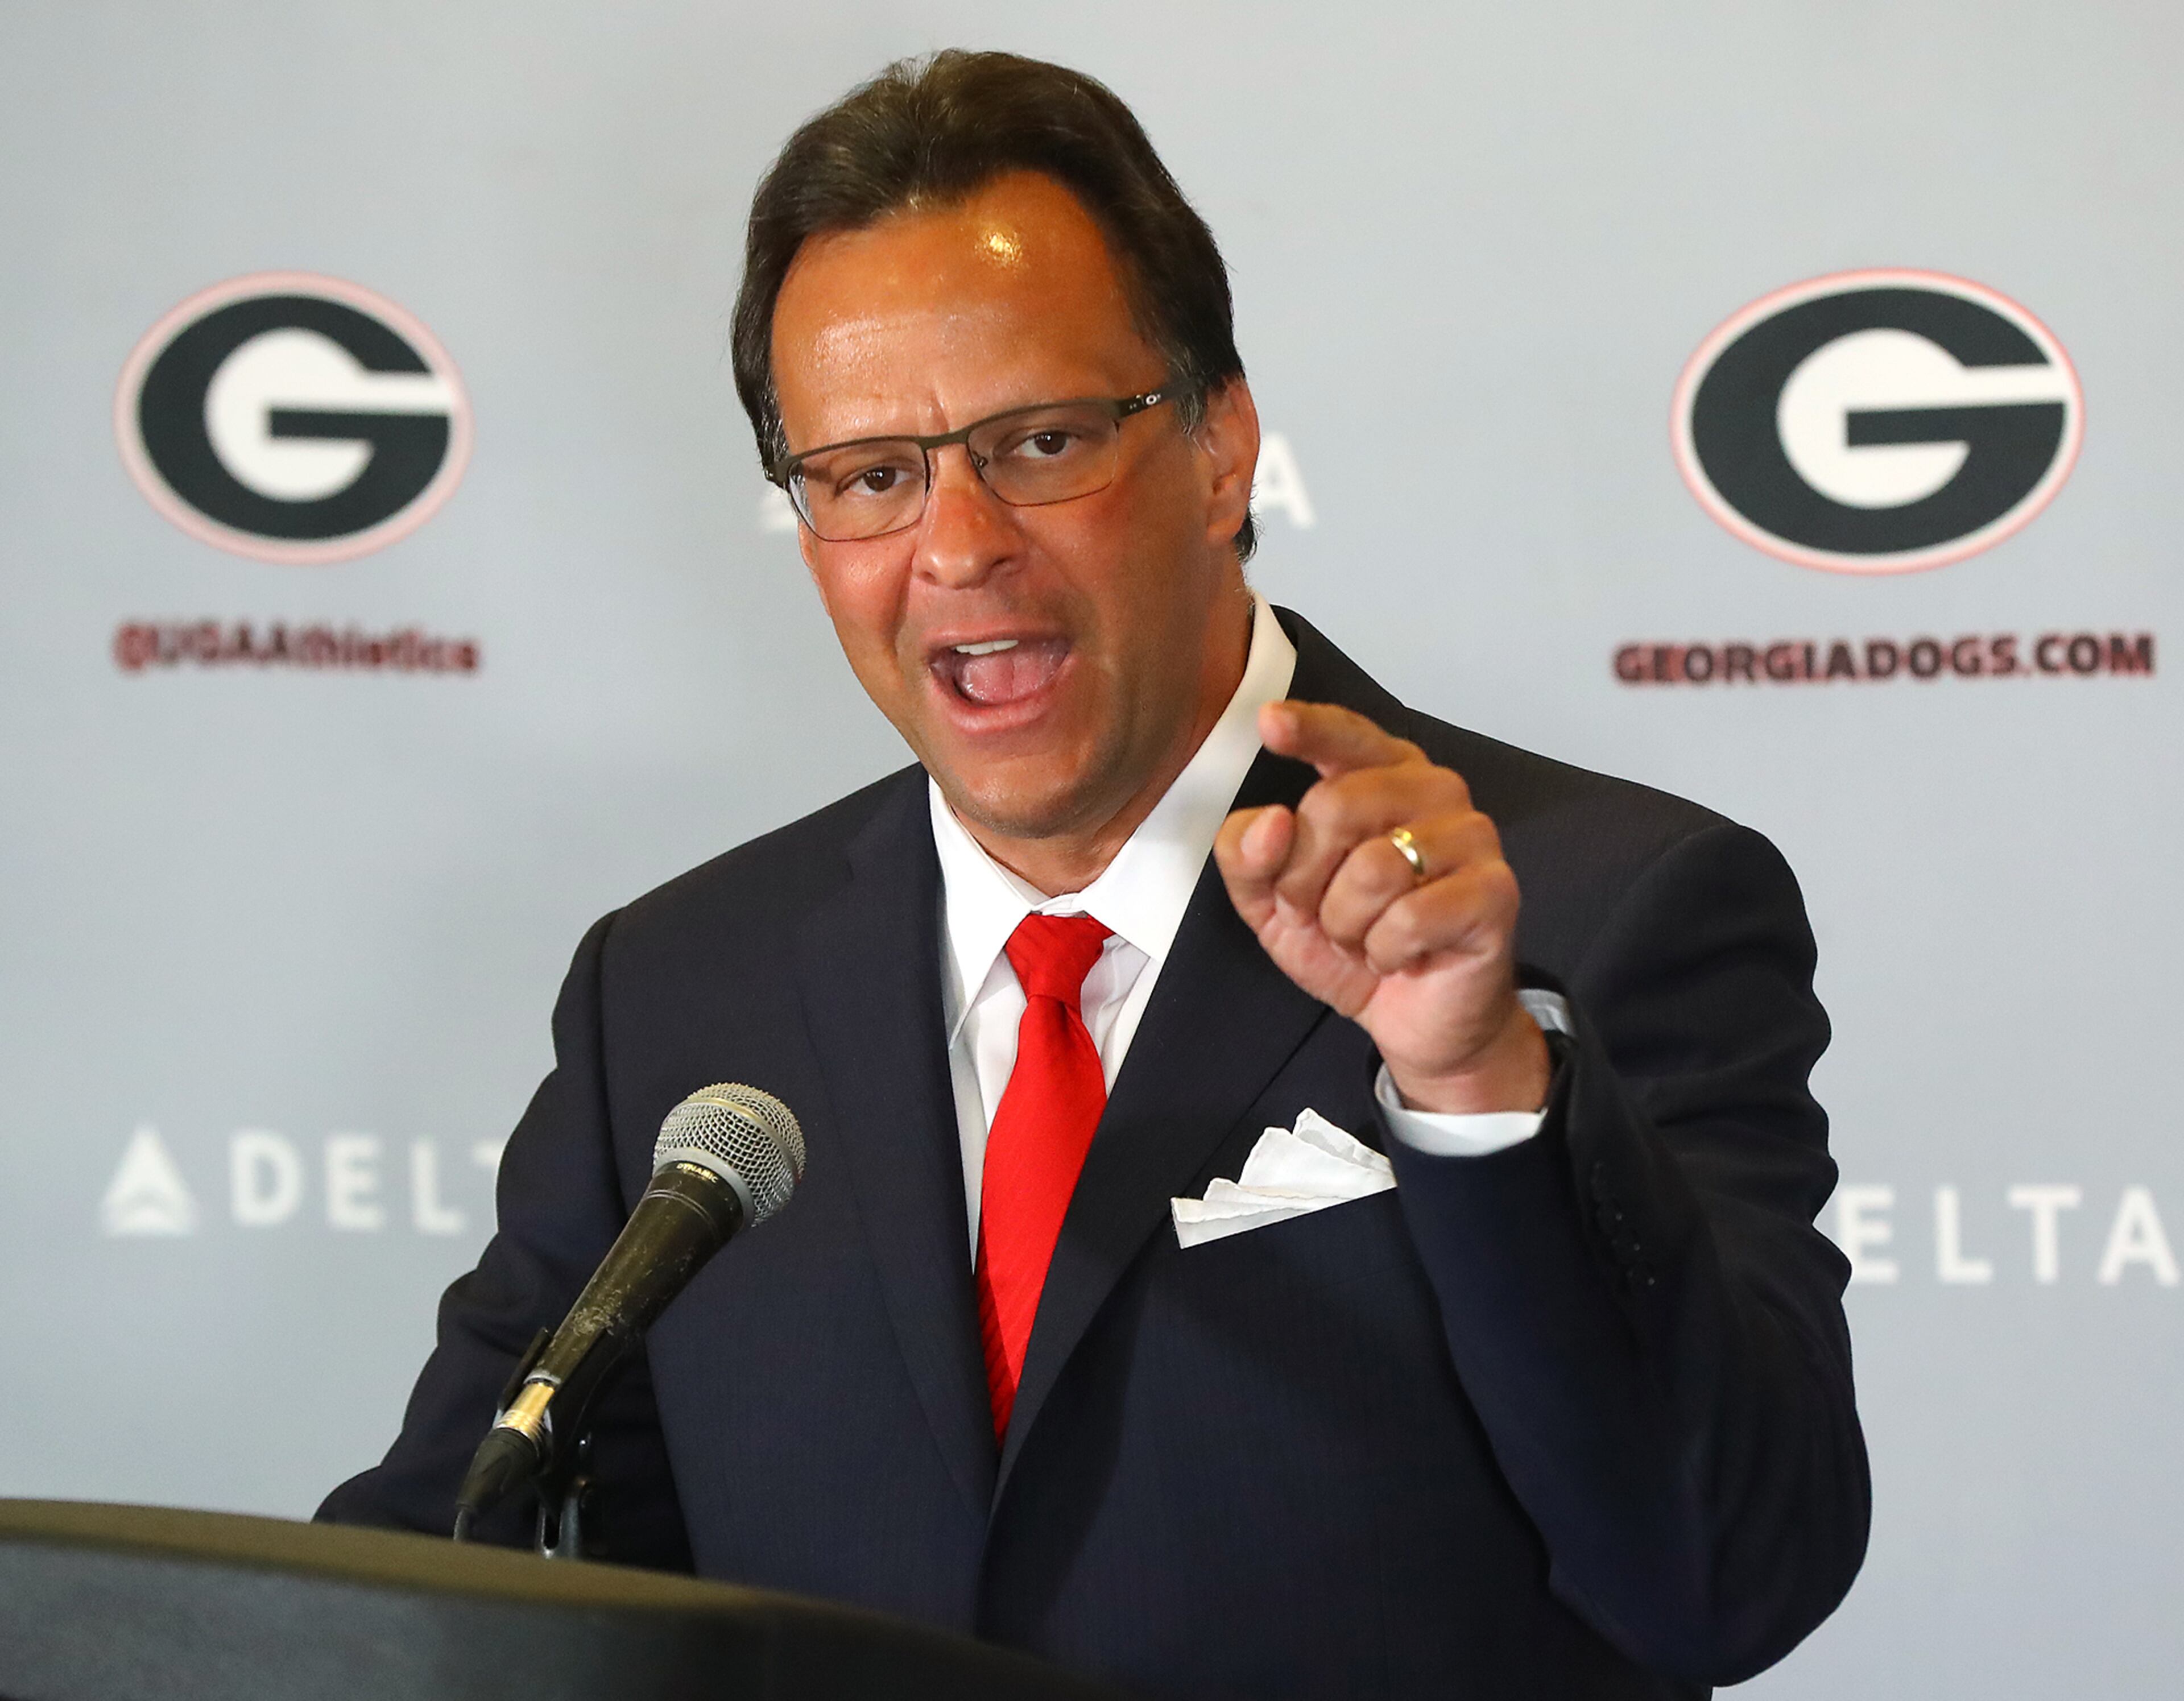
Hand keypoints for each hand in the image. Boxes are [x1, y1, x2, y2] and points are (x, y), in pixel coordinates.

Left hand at [1213, 702, 1550, 1115]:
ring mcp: (1472, 836)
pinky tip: (1399, 957)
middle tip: (1323, 915)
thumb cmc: (1352, 943)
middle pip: (1336, 804)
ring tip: (1365, 938)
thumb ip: (1247, 857)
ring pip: (1373, 866)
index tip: (1270, 722)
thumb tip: (1270, 824)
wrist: (1418, 1020)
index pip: (1345, 736)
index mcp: (1381, 775)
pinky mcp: (1496, 891)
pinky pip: (1409, 918)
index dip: (1309, 727)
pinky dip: (1385, 951)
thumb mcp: (1272, 903)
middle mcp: (1433, 790)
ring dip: (1346, 923)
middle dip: (1306, 878)